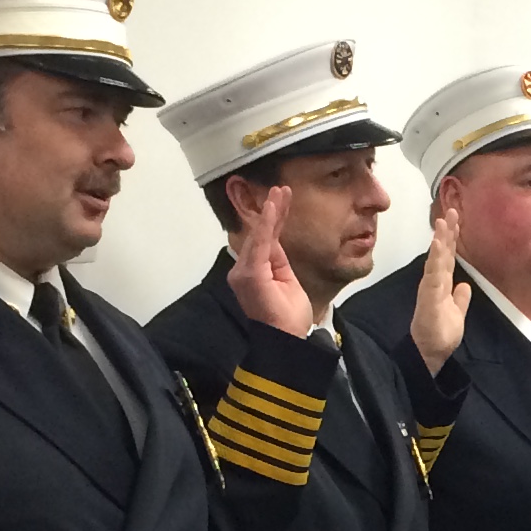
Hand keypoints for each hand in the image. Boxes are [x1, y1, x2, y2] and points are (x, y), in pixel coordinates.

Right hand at [224, 183, 312, 336]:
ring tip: (280, 192)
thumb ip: (277, 261)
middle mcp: (243, 271)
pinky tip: (273, 207)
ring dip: (271, 212)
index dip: (272, 221)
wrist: (285, 340)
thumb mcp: (287, 281)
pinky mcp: (251, 274)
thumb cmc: (287, 318)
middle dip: (271, 211)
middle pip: (259, 235)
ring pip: (259, 235)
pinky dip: (266, 223)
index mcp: (252, 273)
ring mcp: (245, 273)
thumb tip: (273, 241)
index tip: (281, 201)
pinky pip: (260, 243)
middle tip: (281, 190)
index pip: (263, 242)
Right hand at [411, 191, 471, 374]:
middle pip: (442, 253)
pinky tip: (438, 244)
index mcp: (442, 285)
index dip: (451, 239)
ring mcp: (431, 287)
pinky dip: (436, 258)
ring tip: (444, 221)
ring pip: (437, 259)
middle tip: (452, 210)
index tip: (456, 219)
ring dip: (440, 239)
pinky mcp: (429, 296)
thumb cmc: (441, 336)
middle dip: (447, 231)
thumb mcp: (457, 313)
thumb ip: (460, 299)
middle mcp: (435, 282)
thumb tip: (464, 286)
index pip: (448, 257)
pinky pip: (433, 273)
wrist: (431, 354)